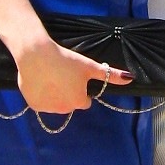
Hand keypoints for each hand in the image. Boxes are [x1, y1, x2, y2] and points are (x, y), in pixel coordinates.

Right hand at [15, 36, 132, 113]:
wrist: (36, 55)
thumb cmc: (66, 60)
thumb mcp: (90, 66)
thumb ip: (110, 75)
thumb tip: (130, 78)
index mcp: (79, 102)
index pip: (84, 101)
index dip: (80, 89)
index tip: (74, 78)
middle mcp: (64, 109)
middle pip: (69, 103)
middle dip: (68, 93)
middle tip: (62, 76)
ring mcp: (48, 109)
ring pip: (55, 103)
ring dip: (55, 95)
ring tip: (51, 77)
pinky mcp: (34, 105)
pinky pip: (41, 102)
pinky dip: (41, 95)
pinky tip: (40, 82)